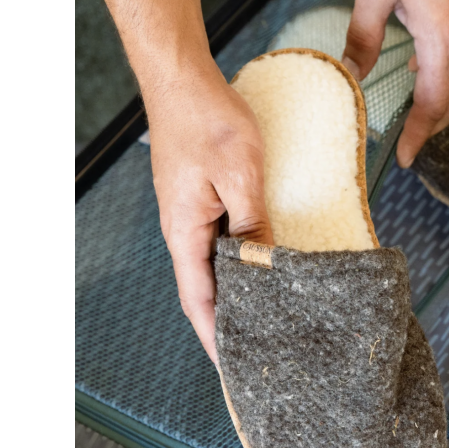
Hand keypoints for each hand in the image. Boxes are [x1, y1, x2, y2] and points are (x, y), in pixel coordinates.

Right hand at [146, 60, 273, 364]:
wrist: (183, 80)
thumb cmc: (208, 120)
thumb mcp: (241, 175)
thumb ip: (252, 224)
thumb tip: (264, 266)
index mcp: (185, 231)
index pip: (199, 300)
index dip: (216, 336)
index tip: (234, 368)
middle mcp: (183, 228)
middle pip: (206, 287)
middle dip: (229, 319)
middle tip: (258, 345)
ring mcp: (191, 212)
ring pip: (215, 262)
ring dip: (236, 288)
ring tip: (265, 311)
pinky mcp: (202, 196)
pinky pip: (220, 237)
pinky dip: (239, 257)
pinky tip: (260, 260)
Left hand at [342, 0, 448, 167]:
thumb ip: (362, 36)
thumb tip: (350, 72)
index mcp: (442, 38)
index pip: (432, 105)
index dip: (418, 136)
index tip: (405, 157)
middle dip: (434, 128)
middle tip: (409, 139)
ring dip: (448, 107)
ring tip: (419, 113)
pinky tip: (430, 68)